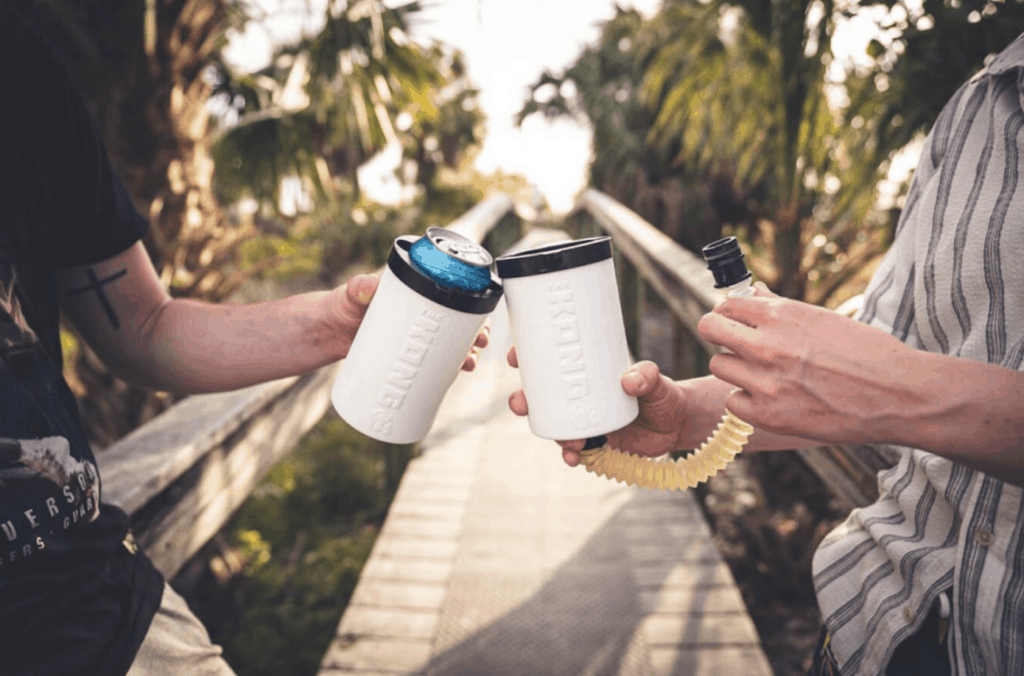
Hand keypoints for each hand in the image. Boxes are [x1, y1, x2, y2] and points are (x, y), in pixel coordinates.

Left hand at [335, 274, 489, 370]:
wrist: (328, 332)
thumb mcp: (353, 295)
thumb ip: (358, 287)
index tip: (481, 320)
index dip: (474, 307)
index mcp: (418, 292)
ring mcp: (417, 337)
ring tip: (468, 363)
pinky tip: (457, 375)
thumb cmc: (341, 305)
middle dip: (476, 334)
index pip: (455, 296)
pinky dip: (450, 368)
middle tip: (477, 344)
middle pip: (460, 322)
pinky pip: (435, 362)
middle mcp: (423, 314)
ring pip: (452, 344)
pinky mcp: (409, 356)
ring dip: (467, 353)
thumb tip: (366, 287)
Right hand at [506, 347, 692, 466]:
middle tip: (521, 403)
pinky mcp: (593, 444)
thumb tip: (628, 380)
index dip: (526, 358)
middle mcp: (579, 397)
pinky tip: (572, 457)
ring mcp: (583, 421)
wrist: (676, 425)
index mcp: (586, 374)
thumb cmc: (662, 393)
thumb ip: (646, 376)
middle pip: (539, 397)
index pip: (548, 362)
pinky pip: (572, 450)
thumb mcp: (655, 380)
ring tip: (568, 440)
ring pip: (553, 426)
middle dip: (522, 400)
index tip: (515, 357)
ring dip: (550, 433)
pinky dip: (569, 455)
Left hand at [696, 282, 931, 444]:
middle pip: (709, 329)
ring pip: (718, 366)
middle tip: (735, 344)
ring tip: (763, 374)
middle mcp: (768, 345)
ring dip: (735, 369)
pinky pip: (733, 402)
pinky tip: (772, 399)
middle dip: (719, 333)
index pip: (726, 305)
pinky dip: (747, 401)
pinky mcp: (768, 415)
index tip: (736, 322)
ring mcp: (765, 382)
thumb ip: (780, 308)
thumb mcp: (822, 319)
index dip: (729, 313)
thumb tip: (752, 292)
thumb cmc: (866, 353)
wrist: (899, 395)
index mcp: (782, 315)